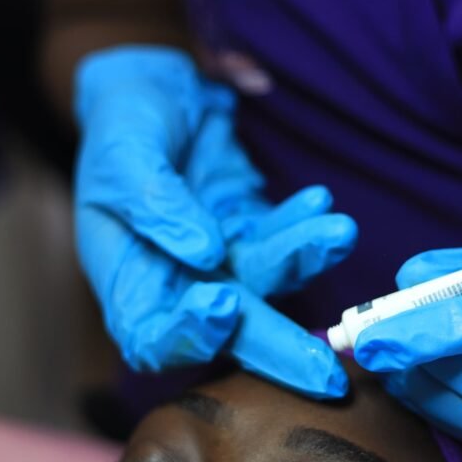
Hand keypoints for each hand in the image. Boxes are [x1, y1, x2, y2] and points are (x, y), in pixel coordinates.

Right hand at [74, 46, 356, 397]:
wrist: (154, 87)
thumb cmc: (122, 122)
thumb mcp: (123, 152)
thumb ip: (155, 203)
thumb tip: (205, 254)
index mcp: (128, 278)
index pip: (151, 335)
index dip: (186, 335)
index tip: (223, 305)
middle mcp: (176, 282)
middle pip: (226, 332)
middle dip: (278, 351)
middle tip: (327, 374)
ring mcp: (220, 260)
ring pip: (267, 281)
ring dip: (304, 261)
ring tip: (338, 230)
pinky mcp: (253, 232)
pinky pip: (284, 238)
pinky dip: (304, 225)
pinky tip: (320, 203)